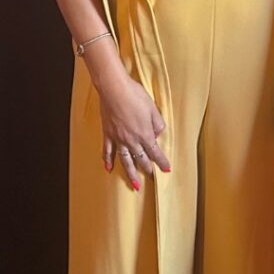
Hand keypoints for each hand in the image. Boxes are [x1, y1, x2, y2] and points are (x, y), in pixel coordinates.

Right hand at [97, 72, 170, 189]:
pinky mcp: (107, 134)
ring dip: (130, 174)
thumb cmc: (135, 95)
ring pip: (125, 161)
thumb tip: (158, 133)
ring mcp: (118, 139)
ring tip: (134, 185)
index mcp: (145, 134)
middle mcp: (131, 140)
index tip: (167, 170)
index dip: (162, 162)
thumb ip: (157, 123)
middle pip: (141, 159)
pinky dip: (107, 161)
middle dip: (147, 169)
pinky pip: (107, 151)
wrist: (114, 89)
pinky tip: (108, 169)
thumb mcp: (153, 108)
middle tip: (151, 177)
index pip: (155, 152)